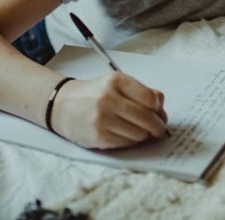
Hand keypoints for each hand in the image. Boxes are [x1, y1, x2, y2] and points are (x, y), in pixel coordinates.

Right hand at [50, 73, 167, 148]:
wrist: (62, 105)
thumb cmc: (95, 94)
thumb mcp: (116, 84)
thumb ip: (141, 92)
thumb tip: (162, 108)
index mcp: (116, 81)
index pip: (150, 99)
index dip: (159, 109)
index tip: (159, 113)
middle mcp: (108, 98)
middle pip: (147, 118)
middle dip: (158, 126)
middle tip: (159, 129)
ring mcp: (102, 119)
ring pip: (139, 134)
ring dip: (144, 135)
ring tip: (140, 131)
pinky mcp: (98, 136)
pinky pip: (127, 143)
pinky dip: (132, 141)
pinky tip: (127, 135)